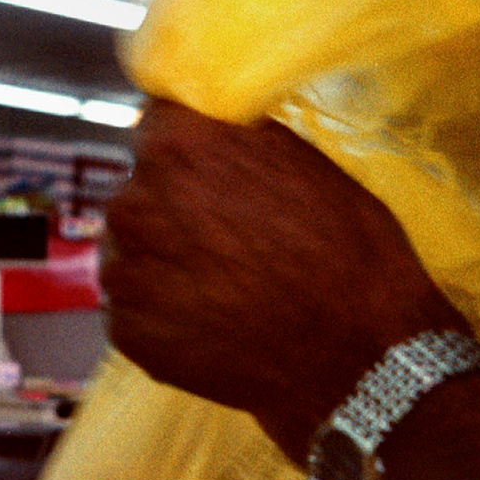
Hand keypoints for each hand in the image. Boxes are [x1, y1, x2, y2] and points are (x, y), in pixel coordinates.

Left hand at [101, 100, 466, 461]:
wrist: (355, 354)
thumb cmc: (348, 250)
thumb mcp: (305, 162)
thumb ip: (238, 140)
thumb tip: (207, 126)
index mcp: (177, 149)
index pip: (158, 125)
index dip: (188, 146)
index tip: (209, 167)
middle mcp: (134, 203)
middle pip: (141, 191)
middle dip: (175, 206)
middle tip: (228, 237)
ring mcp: (124, 272)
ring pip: (133, 252)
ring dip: (164, 261)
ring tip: (223, 286)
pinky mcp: (124, 330)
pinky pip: (135, 307)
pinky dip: (163, 313)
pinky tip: (211, 322)